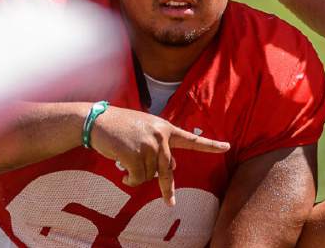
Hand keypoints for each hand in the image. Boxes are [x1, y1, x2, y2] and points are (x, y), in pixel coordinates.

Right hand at [90, 107, 229, 205]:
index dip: (210, 145)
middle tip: (169, 203)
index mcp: (166, 128)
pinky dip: (129, 180)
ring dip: (137, 176)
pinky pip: (137, 178)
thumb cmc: (122, 126)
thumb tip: (173, 168)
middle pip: (168, 171)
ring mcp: (148, 145)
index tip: (227, 147)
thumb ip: (161, 148)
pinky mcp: (135, 155)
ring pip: (149, 176)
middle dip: (166, 189)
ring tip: (126, 165)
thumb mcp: (146, 132)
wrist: (97, 121)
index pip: (191, 139)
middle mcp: (161, 136)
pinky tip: (122, 173)